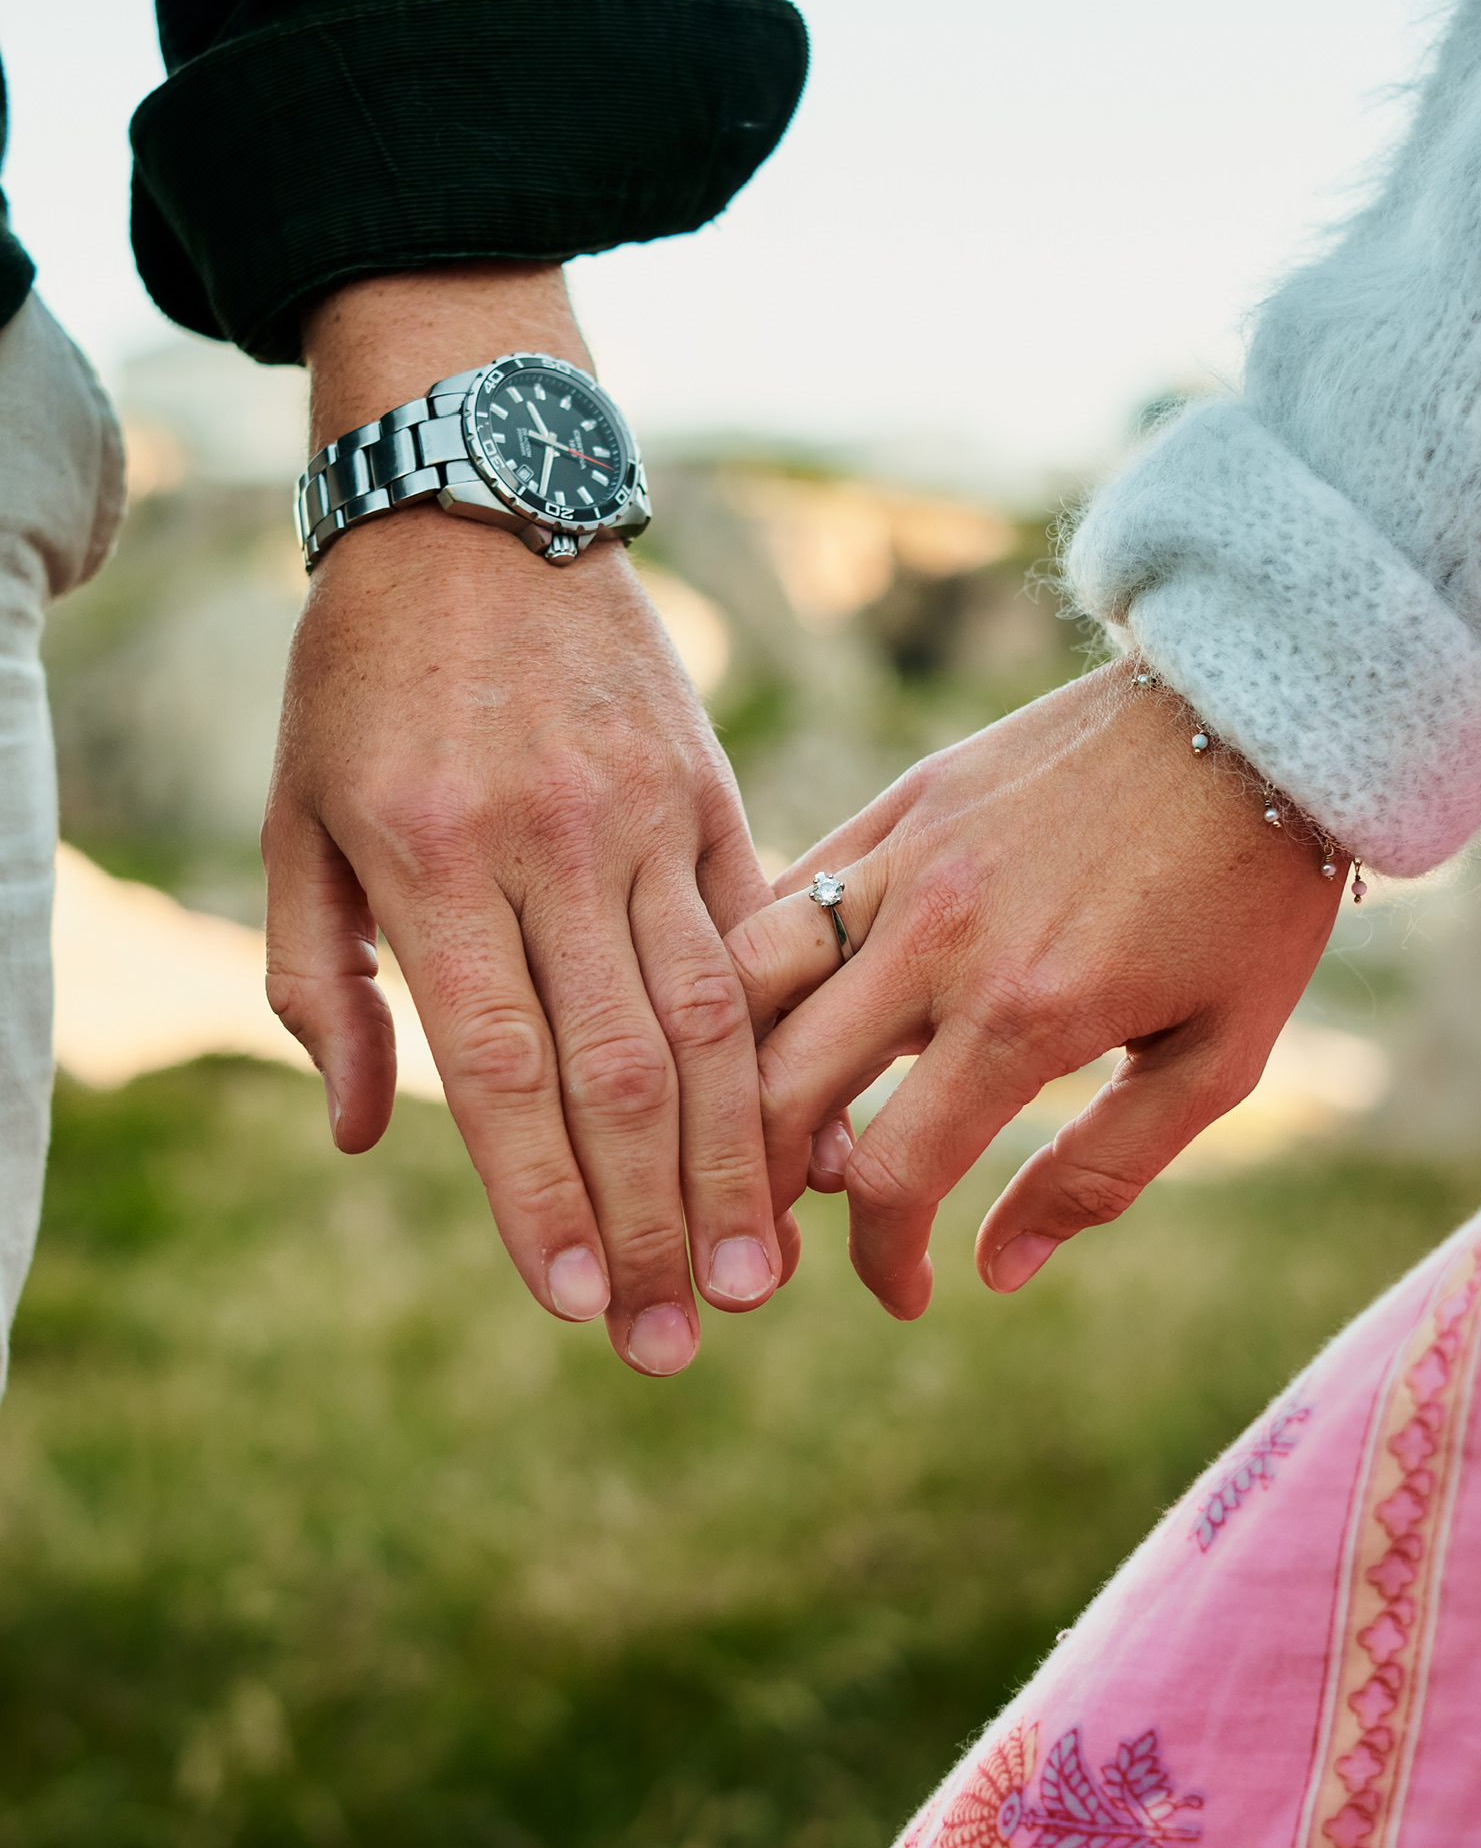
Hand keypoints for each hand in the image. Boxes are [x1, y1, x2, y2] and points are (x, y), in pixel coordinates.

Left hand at [263, 263, 793, 1374]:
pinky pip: (761, 930)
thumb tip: (367, 1133)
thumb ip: (323, 981)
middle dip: (657, 1220)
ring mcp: (644, 813)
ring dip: (738, 1159)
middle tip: (683, 1341)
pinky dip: (789, 1042)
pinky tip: (817, 1130)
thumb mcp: (297, 821)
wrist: (478, 506)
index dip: (546, 1202)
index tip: (583, 1310)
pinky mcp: (708, 790)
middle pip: (623, 1066)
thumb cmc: (362, 680)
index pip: (505, 1068)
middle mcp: (550, 844)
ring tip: (762, 1276)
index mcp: (431, 859)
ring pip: (712, 1015)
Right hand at [725, 662, 1344, 1317]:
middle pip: (778, 1088)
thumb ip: (1100, 1173)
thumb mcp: (1215, 1060)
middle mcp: (938, 937)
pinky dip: (763, 970)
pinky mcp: (897, 805)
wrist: (1253, 719)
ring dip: (735, 1071)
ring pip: (747, 981)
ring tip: (764, 1124)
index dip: (881, 1260)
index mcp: (1023, 1015)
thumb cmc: (1249, 901)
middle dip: (766, 1185)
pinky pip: (784, 894)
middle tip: (794, 1231)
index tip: (906, 1292)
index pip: (890, 1177)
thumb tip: (994, 1269)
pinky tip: (788, 1017)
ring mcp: (905, 860)